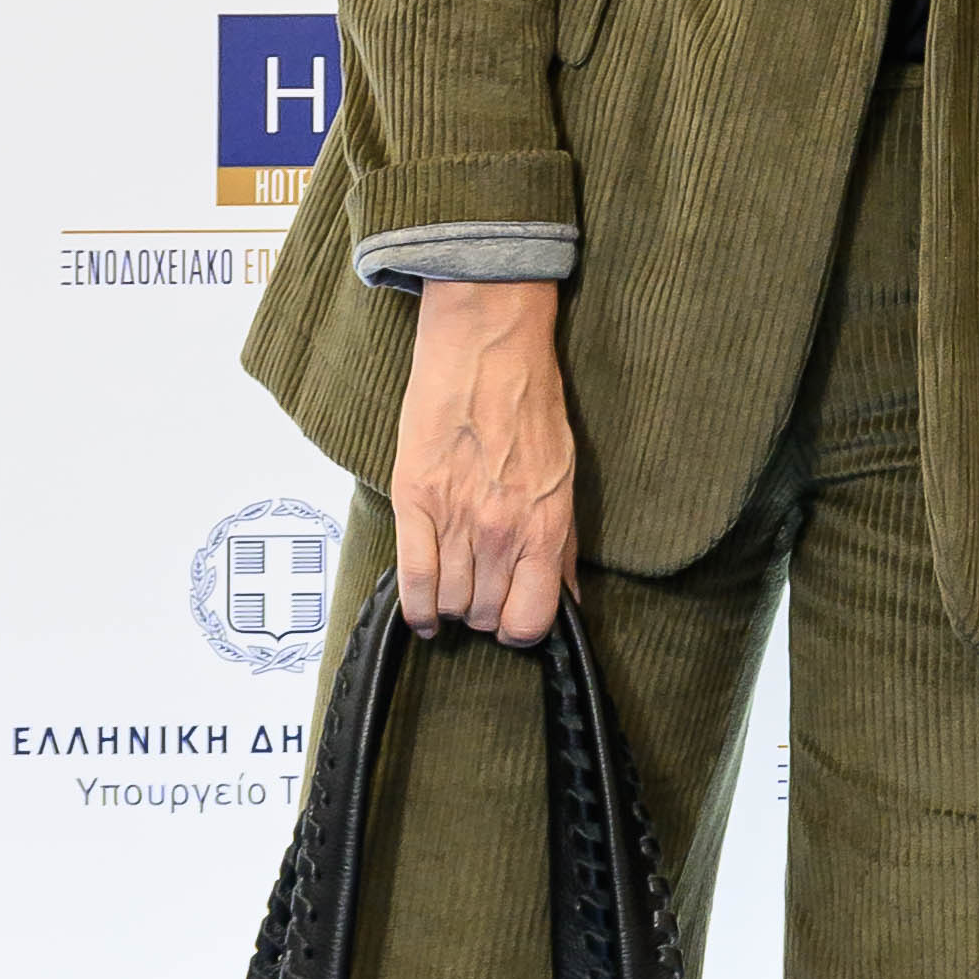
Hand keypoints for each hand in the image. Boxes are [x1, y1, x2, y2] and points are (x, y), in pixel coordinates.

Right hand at [389, 278, 577, 644]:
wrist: (488, 350)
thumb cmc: (530, 404)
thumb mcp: (564, 477)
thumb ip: (562, 544)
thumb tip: (567, 596)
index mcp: (545, 527)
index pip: (532, 619)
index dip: (522, 629)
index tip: (514, 620)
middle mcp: (501, 532)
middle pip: (485, 614)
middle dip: (485, 613)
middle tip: (483, 595)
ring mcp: (455, 519)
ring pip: (449, 601)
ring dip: (452, 605)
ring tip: (454, 591)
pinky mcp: (414, 502)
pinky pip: (411, 579)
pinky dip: (415, 608)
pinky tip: (422, 615)